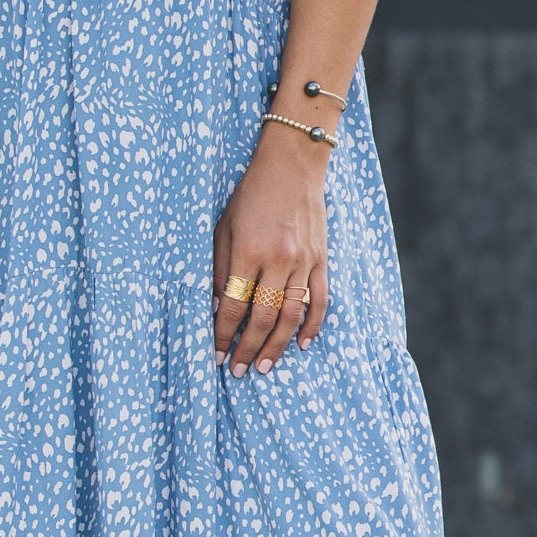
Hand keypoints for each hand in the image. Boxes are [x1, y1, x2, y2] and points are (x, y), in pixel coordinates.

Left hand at [211, 134, 330, 373]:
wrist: (293, 165)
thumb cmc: (251, 194)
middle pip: (262, 317)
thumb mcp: (224, 226)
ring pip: (290, 315)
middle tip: (238, 370)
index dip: (223, 334)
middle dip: (248, 348)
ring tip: (265, 366)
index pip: (234, 305)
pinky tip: (301, 344)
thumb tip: (220, 307)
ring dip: (277, 345)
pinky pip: (319, 300)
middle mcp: (277, 260)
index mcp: (248, 251)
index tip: (215, 353)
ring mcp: (303, 261)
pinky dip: (312, 325)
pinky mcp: (321, 259)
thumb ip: (221, 268)